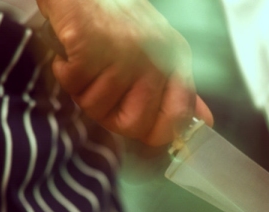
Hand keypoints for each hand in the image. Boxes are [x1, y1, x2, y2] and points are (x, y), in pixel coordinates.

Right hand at [36, 0, 212, 145]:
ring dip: (82, 91)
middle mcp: (156, 57)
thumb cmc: (115, 19)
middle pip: (133, 125)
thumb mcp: (157, 52)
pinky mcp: (92, 46)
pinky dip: (64, 73)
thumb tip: (203, 123)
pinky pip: (74, 85)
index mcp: (176, 60)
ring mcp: (125, 52)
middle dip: (109, 116)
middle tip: (99, 91)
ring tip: (85, 64)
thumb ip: (179, 92)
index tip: (133, 123)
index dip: (154, 134)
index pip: (177, 119)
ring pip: (97, 108)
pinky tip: (70, 55)